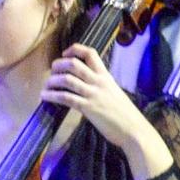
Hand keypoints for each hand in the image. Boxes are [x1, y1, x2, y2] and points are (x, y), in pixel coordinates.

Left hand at [44, 43, 171, 179]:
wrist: (134, 130)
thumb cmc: (125, 114)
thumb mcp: (114, 93)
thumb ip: (101, 86)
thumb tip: (85, 85)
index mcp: (106, 76)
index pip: (90, 53)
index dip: (75, 49)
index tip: (65, 54)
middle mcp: (99, 82)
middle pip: (73, 64)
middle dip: (58, 65)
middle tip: (52, 71)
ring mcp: (93, 94)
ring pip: (67, 79)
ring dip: (52, 81)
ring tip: (45, 86)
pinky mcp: (88, 108)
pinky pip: (66, 98)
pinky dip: (52, 96)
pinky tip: (45, 97)